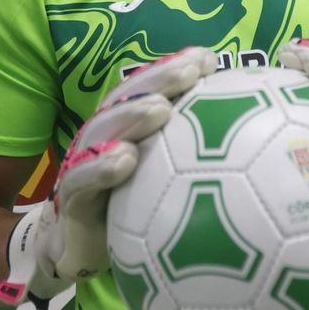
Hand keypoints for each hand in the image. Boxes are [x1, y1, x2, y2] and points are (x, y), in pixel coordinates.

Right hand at [0, 46, 215, 307]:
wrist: (74, 250)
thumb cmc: (127, 212)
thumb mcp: (159, 184)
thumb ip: (190, 160)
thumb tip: (238, 141)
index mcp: (124, 129)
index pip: (148, 89)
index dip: (174, 69)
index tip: (208, 59)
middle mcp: (102, 139)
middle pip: (127, 99)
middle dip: (159, 79)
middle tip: (191, 69)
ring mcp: (82, 166)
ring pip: (102, 132)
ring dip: (131, 116)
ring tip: (161, 108)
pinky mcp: (70, 201)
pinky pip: (81, 181)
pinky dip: (101, 168)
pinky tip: (126, 160)